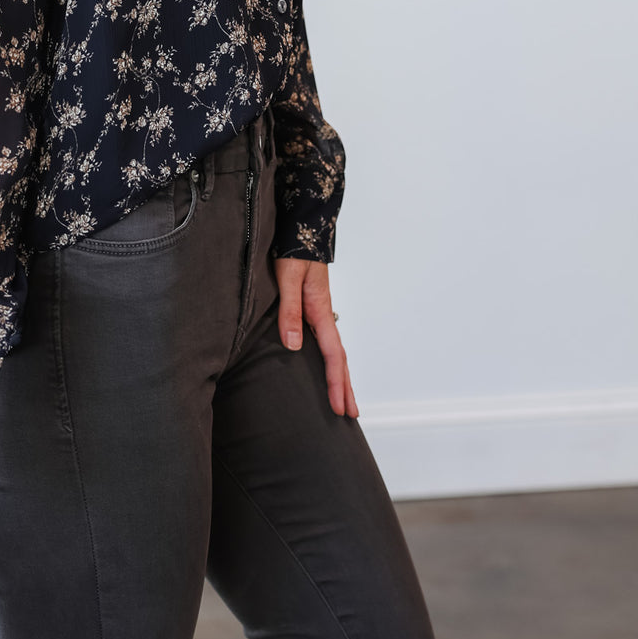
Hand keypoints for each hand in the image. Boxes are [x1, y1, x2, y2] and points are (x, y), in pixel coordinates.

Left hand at [273, 257, 358, 418]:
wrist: (301, 224)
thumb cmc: (292, 248)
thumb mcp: (287, 277)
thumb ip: (289, 310)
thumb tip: (295, 345)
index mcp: (320, 310)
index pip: (333, 354)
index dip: (336, 382)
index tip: (340, 407)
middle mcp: (323, 313)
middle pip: (339, 357)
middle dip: (345, 386)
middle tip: (350, 414)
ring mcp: (319, 309)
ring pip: (334, 349)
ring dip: (340, 374)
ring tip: (343, 396)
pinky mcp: (311, 304)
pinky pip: (325, 338)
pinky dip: (330, 357)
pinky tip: (324, 363)